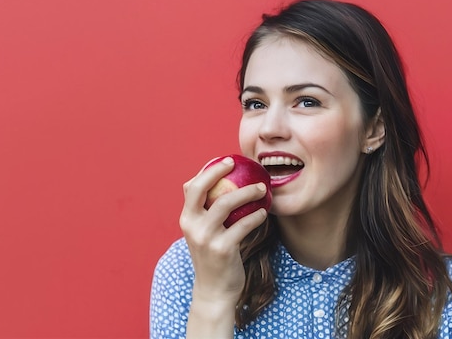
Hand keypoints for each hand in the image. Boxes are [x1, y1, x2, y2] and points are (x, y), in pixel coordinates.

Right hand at [180, 156, 267, 305]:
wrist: (214, 290)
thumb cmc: (214, 256)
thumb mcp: (204, 233)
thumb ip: (208, 213)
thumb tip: (228, 186)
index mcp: (186, 219)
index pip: (191, 187)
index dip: (207, 171)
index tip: (226, 161)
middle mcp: (192, 226)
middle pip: (200, 189)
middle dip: (217, 171)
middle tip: (236, 163)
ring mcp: (205, 238)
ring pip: (225, 203)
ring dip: (246, 192)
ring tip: (262, 188)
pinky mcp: (222, 249)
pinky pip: (243, 224)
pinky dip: (256, 216)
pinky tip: (264, 212)